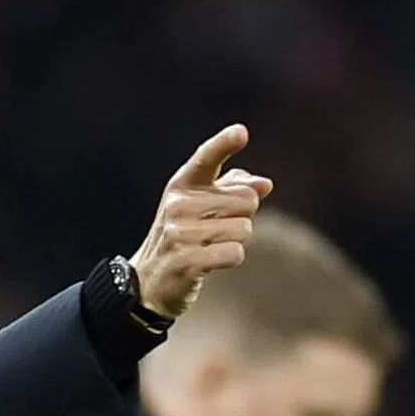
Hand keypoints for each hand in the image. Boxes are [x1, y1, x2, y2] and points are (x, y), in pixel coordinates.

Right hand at [129, 124, 272, 318]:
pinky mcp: (185, 260)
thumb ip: (233, 190)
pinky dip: (231, 259)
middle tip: (215, 231)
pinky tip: (210, 262)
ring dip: (236, 242)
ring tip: (210, 247)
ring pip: (244, 229)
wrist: (149, 283)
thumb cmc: (183, 239)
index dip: (224, 144)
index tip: (241, 132)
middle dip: (241, 218)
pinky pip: (235, 253)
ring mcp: (179, 233)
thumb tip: (265, 184)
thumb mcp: (201, 208)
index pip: (206, 158)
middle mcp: (178, 205)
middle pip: (247, 201)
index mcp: (182, 186)